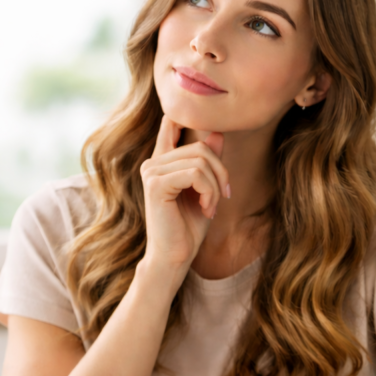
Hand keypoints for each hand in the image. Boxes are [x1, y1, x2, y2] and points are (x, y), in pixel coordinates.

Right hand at [139, 115, 228, 276]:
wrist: (175, 257)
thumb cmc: (188, 227)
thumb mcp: (205, 190)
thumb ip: (207, 162)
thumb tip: (218, 133)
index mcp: (161, 162)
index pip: (170, 125)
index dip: (183, 118)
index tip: (199, 123)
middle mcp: (152, 164)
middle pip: (200, 147)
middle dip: (220, 172)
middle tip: (224, 196)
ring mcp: (151, 172)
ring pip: (200, 161)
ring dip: (215, 186)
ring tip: (212, 206)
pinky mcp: (156, 184)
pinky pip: (195, 174)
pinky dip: (209, 191)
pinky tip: (207, 209)